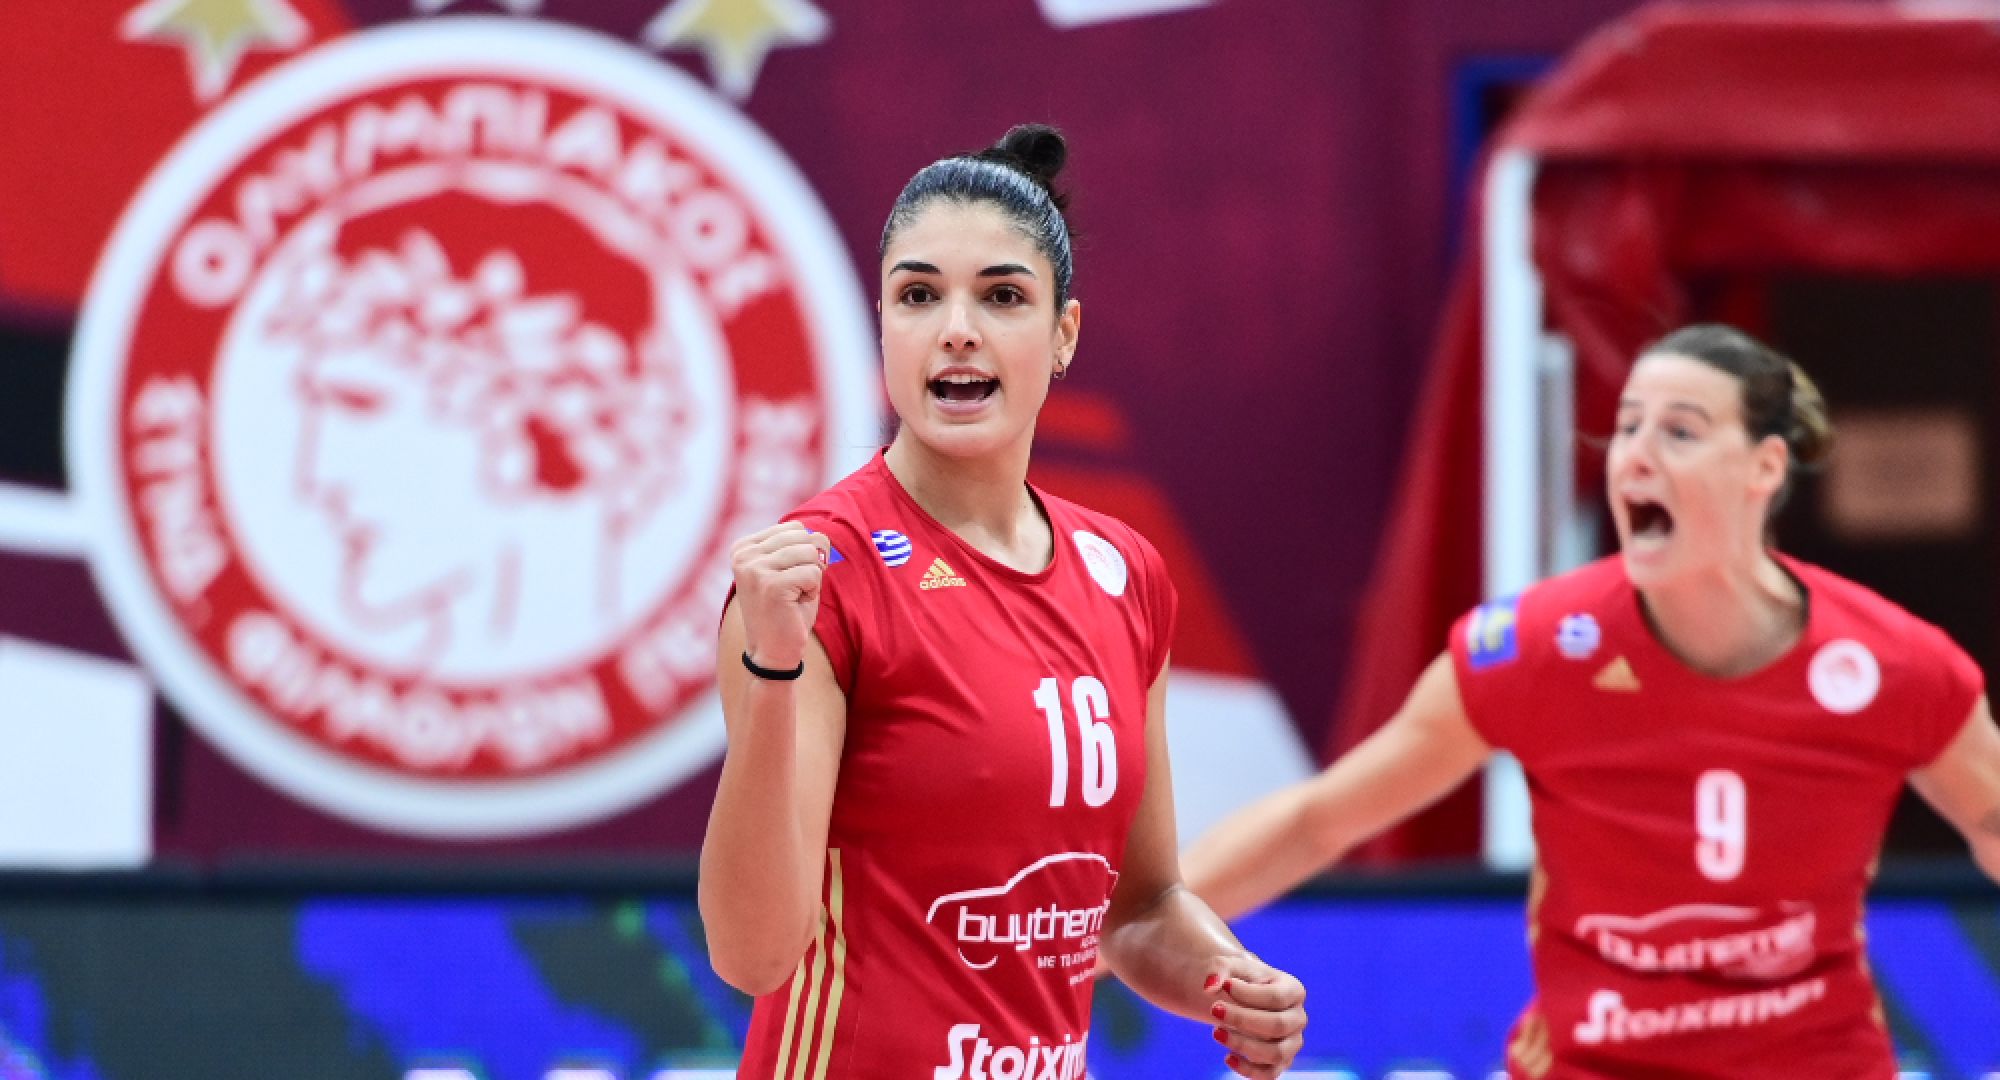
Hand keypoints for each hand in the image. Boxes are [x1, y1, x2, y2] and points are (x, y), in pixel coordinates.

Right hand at [730, 522, 830, 671]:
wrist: (772, 653)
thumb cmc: (786, 611)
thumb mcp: (793, 570)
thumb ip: (805, 547)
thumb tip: (823, 536)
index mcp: (743, 547)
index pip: (795, 528)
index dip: (804, 554)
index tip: (787, 579)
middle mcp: (744, 554)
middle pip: (804, 537)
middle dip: (810, 565)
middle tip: (793, 591)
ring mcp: (754, 568)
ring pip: (810, 553)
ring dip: (811, 579)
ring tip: (793, 598)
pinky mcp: (770, 584)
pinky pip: (813, 573)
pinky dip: (813, 591)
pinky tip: (795, 605)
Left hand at [1204, 954, 1305, 1078]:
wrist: (1238, 998)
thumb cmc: (1238, 980)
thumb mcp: (1229, 968)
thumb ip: (1219, 971)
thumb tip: (1209, 985)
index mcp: (1293, 990)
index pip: (1276, 997)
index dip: (1248, 994)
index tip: (1224, 986)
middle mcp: (1298, 1018)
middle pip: (1278, 1025)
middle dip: (1243, 1020)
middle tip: (1214, 1010)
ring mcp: (1292, 1042)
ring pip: (1275, 1052)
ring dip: (1243, 1045)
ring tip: (1216, 1032)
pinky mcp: (1280, 1062)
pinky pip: (1269, 1074)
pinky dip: (1248, 1070)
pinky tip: (1227, 1057)